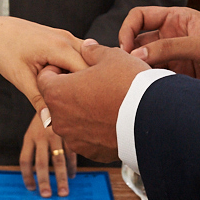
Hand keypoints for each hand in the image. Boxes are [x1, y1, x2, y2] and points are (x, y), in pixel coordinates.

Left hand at [0, 17, 88, 121]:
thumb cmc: (4, 51)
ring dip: (84, 77)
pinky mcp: (65, 40)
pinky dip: (79, 70)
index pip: (87, 71)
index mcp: (59, 47)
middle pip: (92, 65)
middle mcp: (68, 39)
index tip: (85, 109)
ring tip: (77, 98)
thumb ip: (38, 99)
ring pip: (88, 60)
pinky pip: (80, 56)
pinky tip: (71, 86)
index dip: (88, 91)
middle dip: (90, 85)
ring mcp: (68, 37)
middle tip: (83, 108)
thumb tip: (50, 122)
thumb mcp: (21, 78)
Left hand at [19, 111, 76, 197]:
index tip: (31, 188)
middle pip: (41, 163)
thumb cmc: (43, 120)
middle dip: (44, 181)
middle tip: (45, 195)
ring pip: (59, 160)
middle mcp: (41, 136)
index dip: (27, 177)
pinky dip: (72, 166)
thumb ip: (33, 149)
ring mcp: (56, 134)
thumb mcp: (33, 130)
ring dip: (61, 178)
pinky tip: (71, 175)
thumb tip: (35, 174)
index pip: (25, 160)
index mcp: (29, 136)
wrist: (54, 98)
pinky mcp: (69, 133)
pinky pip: (71, 153)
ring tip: (63, 192)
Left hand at [37, 40, 148, 162]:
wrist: (154, 118)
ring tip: (106, 102)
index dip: (58, 69)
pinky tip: (113, 118)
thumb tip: (87, 47)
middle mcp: (60, 119)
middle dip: (71, 91)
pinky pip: (88, 136)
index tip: (74, 67)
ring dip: (83, 111)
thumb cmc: (129, 83)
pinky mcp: (91, 152)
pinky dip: (96, 128)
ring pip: (73, 120)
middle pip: (58, 101)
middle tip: (94, 84)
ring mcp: (75, 138)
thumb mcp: (111, 56)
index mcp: (57, 92)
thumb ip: (92, 51)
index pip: (45, 77)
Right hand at [120, 6, 199, 94]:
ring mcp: (175, 59)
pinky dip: (151, 86)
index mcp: (176, 19)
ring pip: (146, 63)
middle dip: (129, 55)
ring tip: (138, 84)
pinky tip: (151, 93)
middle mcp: (172, 37)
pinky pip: (158, 80)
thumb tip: (136, 55)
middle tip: (127, 71)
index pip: (140, 17)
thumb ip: (171, 48)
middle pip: (138, 42)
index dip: (128, 29)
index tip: (125, 48)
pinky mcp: (180, 79)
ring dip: (140, 72)